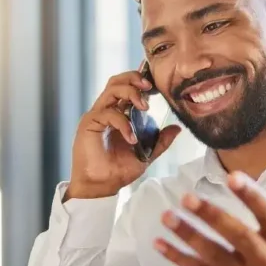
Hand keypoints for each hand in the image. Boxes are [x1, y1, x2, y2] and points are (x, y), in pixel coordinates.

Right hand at [67, 69, 180, 199]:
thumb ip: (160, 141)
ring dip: (130, 93)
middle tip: (149, 87)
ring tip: (144, 107)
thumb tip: (176, 128)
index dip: (140, 81)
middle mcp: (106, 111)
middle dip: (134, 78)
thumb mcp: (146, 154)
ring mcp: (97, 116)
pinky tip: (131, 138)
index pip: (126, 87)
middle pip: (117, 81)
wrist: (101, 187)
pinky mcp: (89, 124)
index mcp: (118, 114)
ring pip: (111, 90)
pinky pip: (108, 114)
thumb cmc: (118, 171)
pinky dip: (123, 123)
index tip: (156, 85)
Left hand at [154, 162, 265, 265]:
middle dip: (212, 216)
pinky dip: (178, 258)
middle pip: (237, 235)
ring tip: (167, 216)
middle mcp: (264, 258)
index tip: (232, 178)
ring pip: (213, 254)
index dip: (251, 196)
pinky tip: (158, 243)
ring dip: (188, 235)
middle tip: (187, 198)